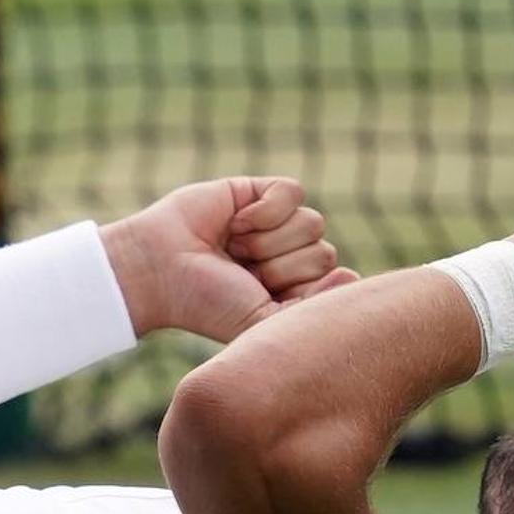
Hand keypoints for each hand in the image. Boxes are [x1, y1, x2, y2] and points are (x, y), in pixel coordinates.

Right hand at [101, 177, 360, 343]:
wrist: (160, 272)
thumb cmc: (208, 305)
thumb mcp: (263, 321)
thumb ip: (312, 309)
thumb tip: (353, 275)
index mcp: (295, 292)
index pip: (335, 283)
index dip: (301, 291)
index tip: (260, 299)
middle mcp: (290, 258)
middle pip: (324, 254)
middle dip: (279, 267)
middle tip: (240, 273)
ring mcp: (278, 224)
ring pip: (312, 223)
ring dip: (268, 240)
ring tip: (234, 249)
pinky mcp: (261, 192)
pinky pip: (293, 192)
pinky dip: (266, 210)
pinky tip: (236, 222)